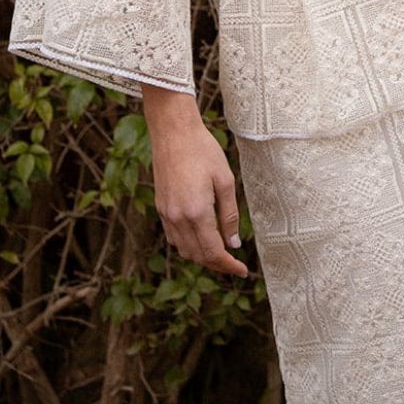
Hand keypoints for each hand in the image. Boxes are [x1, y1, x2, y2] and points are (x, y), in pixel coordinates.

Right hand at [143, 90, 251, 278]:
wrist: (173, 132)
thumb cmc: (203, 151)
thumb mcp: (225, 181)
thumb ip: (229, 215)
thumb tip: (234, 244)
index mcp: (196, 212)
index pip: (213, 252)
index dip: (228, 265)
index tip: (243, 271)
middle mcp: (177, 218)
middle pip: (197, 256)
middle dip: (217, 263)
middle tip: (235, 264)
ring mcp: (166, 214)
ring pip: (183, 249)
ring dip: (202, 256)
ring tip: (220, 252)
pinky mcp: (160, 207)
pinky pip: (173, 237)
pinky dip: (188, 244)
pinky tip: (201, 237)